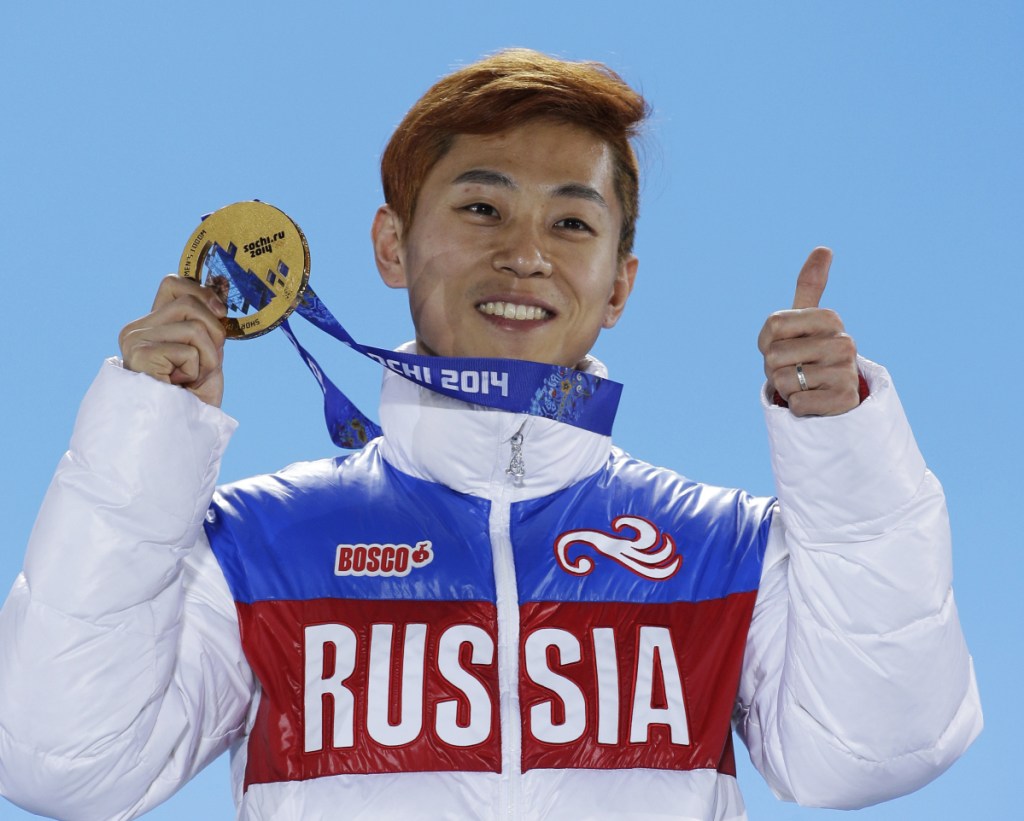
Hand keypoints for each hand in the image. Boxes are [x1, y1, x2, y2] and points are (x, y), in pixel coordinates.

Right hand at [118, 275, 227, 406]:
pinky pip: (189, 350)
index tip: (221, 312)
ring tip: (192, 377)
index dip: (202, 292)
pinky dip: (197, 370)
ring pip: (194, 326)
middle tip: (206, 363)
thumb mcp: (206, 353)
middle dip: (213, 333)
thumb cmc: (193, 398)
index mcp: (150, 326)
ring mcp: (134, 341)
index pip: (173, 283)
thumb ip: (207, 324)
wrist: (179, 431)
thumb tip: (221, 289)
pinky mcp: (140, 354)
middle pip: (189, 302)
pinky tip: (182, 386)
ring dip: (207, 357)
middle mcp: (135, 329)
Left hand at [757, 248, 859, 416]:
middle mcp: (843, 342)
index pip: (773, 324)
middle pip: (774, 355)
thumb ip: (811, 286)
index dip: (766, 341)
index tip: (782, 344)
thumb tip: (824, 248)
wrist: (834, 396)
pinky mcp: (843, 400)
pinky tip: (814, 400)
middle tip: (795, 369)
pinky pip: (796, 403)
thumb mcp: (807, 319)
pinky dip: (798, 406)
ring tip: (805, 384)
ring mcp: (845, 372)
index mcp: (830, 318)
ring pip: (782, 381)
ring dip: (785, 387)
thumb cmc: (811, 352)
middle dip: (774, 368)